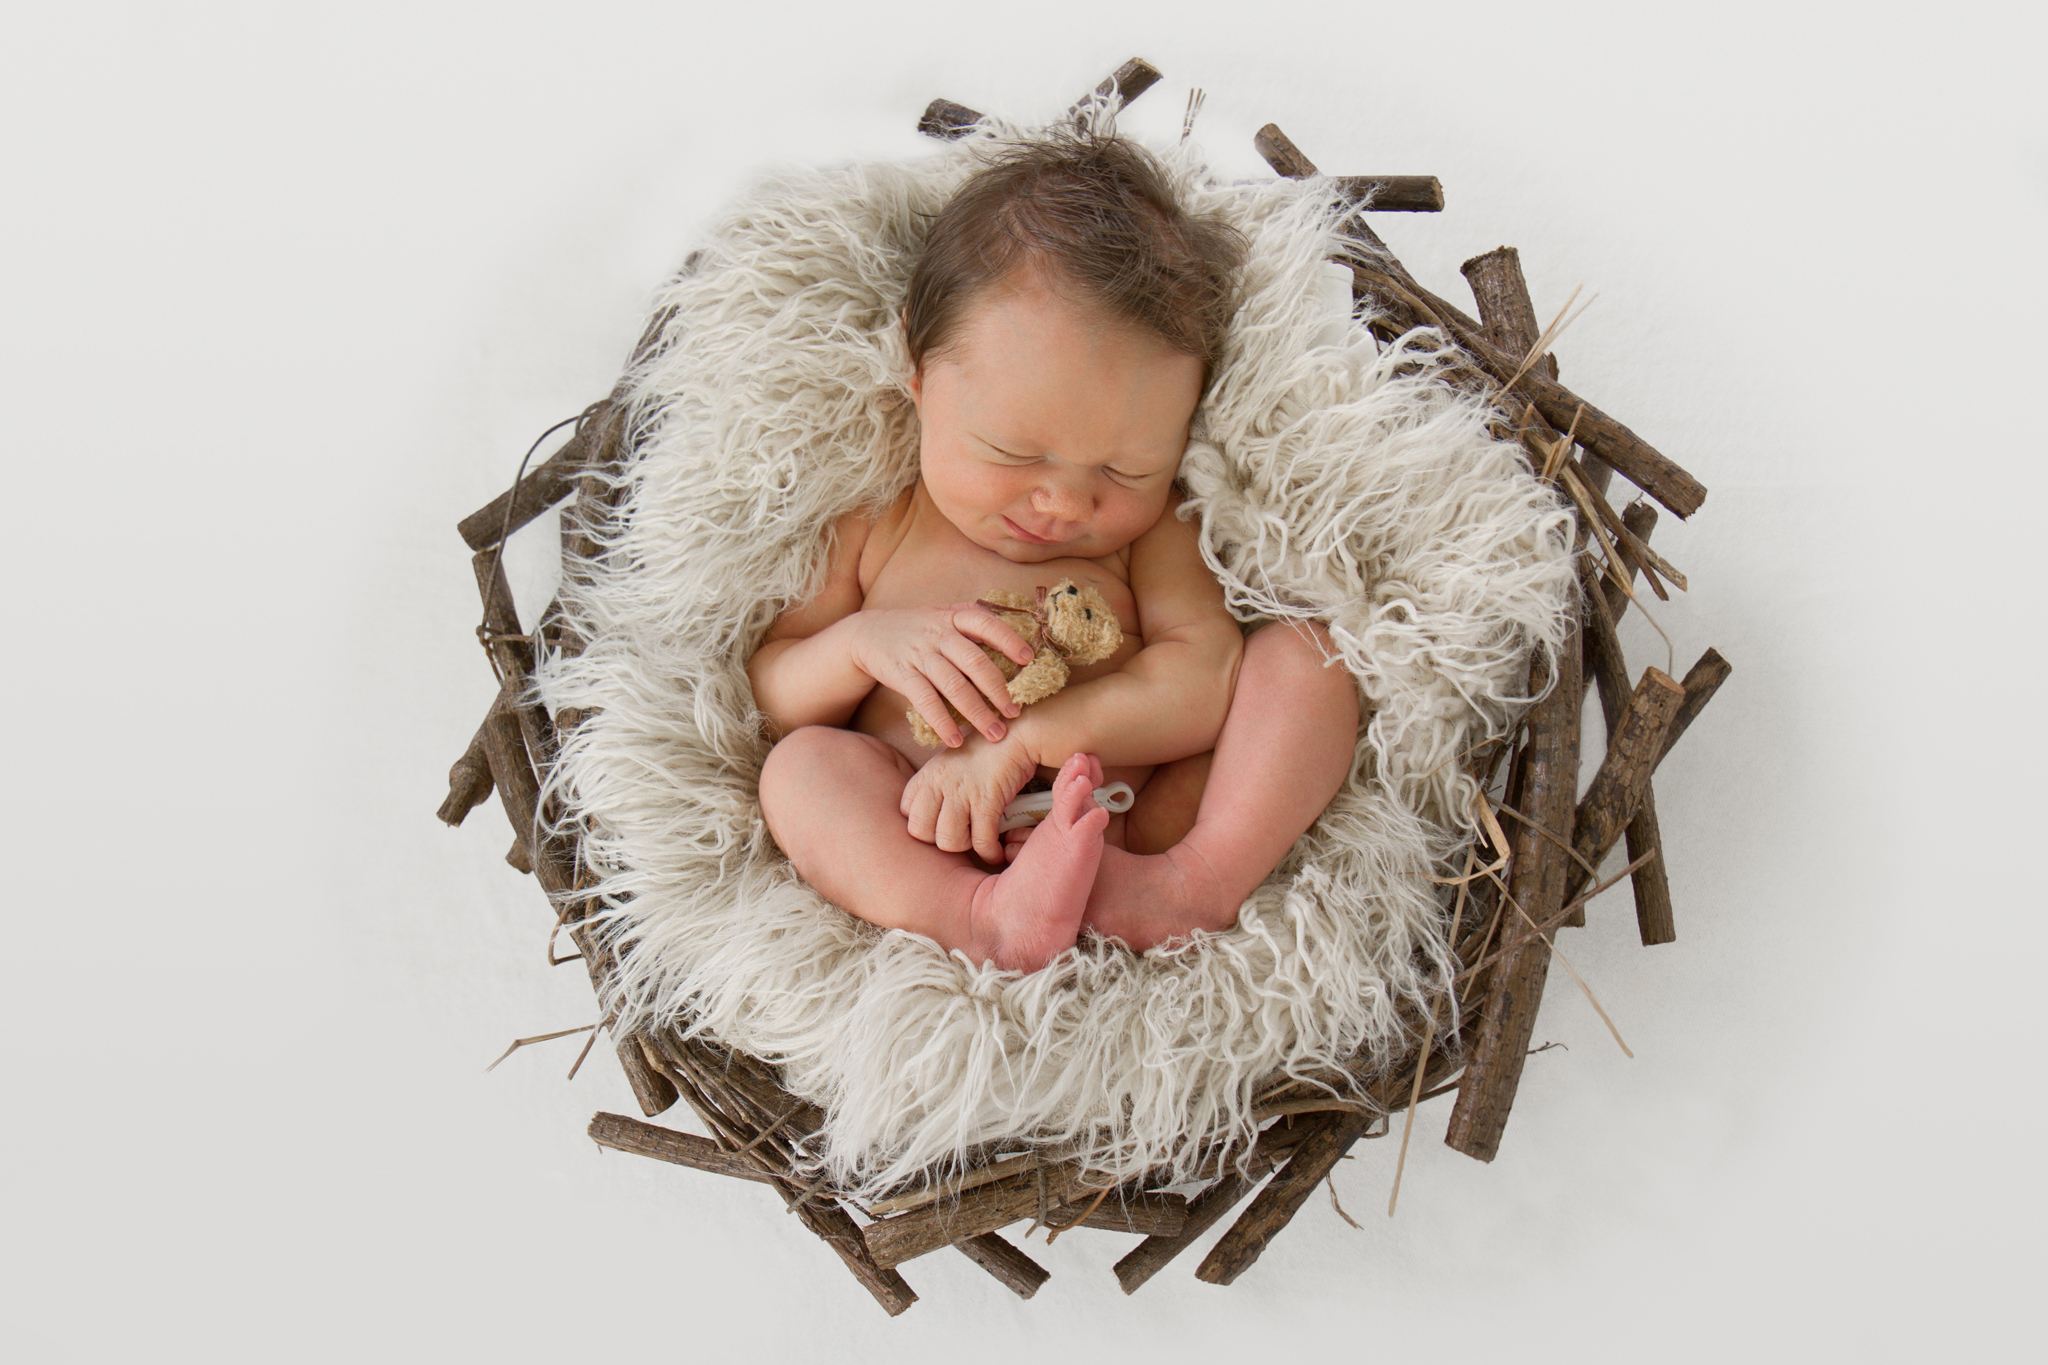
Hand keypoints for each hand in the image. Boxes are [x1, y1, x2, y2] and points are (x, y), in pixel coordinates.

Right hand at [848, 604, 1034, 747]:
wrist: (867, 633)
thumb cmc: (917, 628)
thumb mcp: (943, 614)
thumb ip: (972, 620)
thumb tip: (1017, 632)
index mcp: (953, 616)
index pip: (985, 623)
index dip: (1008, 639)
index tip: (1028, 659)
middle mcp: (938, 634)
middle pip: (974, 662)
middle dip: (998, 690)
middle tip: (1015, 713)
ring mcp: (920, 654)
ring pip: (954, 686)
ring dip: (977, 713)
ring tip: (995, 733)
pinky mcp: (902, 675)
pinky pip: (925, 701)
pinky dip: (942, 722)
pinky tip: (955, 740)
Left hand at [901, 732, 1038, 863]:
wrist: (1017, 735)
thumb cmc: (984, 751)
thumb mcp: (948, 763)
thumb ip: (935, 786)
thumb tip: (932, 814)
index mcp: (927, 775)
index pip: (906, 812)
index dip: (924, 825)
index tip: (941, 825)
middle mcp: (939, 783)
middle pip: (920, 831)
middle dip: (940, 840)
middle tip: (960, 836)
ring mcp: (962, 792)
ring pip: (948, 841)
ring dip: (965, 847)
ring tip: (977, 839)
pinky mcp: (987, 800)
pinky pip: (981, 840)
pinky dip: (990, 852)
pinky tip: (996, 851)